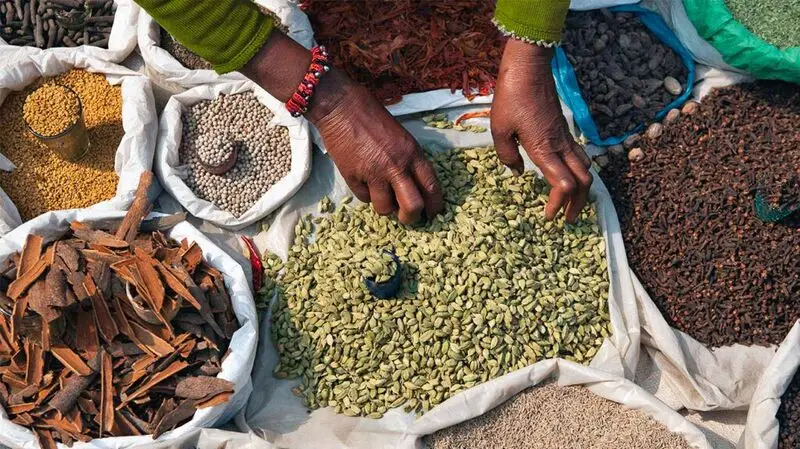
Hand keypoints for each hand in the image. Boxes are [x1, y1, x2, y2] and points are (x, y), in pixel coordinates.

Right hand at [242, 32, 442, 224]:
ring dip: (384, 206)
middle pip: (412, 206)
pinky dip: (366, 194)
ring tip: (381, 195)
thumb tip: (414, 187)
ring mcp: (373, 173)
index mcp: (412, 153)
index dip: (434, 206)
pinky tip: (364, 181)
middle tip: (406, 217)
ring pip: (385, 208)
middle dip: (411, 217)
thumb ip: (410, 161)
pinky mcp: (353, 177)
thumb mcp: (402, 137)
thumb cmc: (373, 117)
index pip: (431, 187)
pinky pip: (364, 198)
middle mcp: (396, 166)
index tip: (433, 214)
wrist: (342, 107)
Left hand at [491, 39, 591, 222]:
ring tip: (571, 203)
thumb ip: (507, 155)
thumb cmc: (510, 96)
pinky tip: (567, 176)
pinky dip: (578, 172)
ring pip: (586, 168)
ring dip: (582, 189)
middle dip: (578, 204)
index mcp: (544, 149)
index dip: (558, 204)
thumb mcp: (498, 129)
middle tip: (568, 219)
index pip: (563, 185)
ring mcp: (565, 137)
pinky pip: (579, 156)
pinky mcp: (564, 130)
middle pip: (583, 181)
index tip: (549, 217)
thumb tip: (519, 172)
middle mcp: (560, 145)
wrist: (529, 67)